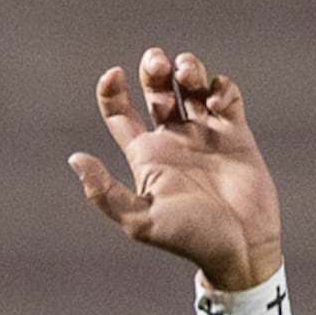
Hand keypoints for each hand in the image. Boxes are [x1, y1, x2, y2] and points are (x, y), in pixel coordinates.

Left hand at [73, 49, 282, 294]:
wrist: (240, 248)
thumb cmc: (189, 240)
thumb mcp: (140, 221)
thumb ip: (106, 193)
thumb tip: (75, 158)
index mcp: (146, 156)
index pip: (119, 114)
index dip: (110, 90)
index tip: (114, 74)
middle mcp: (173, 140)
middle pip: (156, 89)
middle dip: (153, 68)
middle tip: (159, 65)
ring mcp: (205, 134)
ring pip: (191, 84)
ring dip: (187, 68)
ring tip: (186, 72)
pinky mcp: (235, 133)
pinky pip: (226, 95)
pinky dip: (219, 86)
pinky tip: (214, 100)